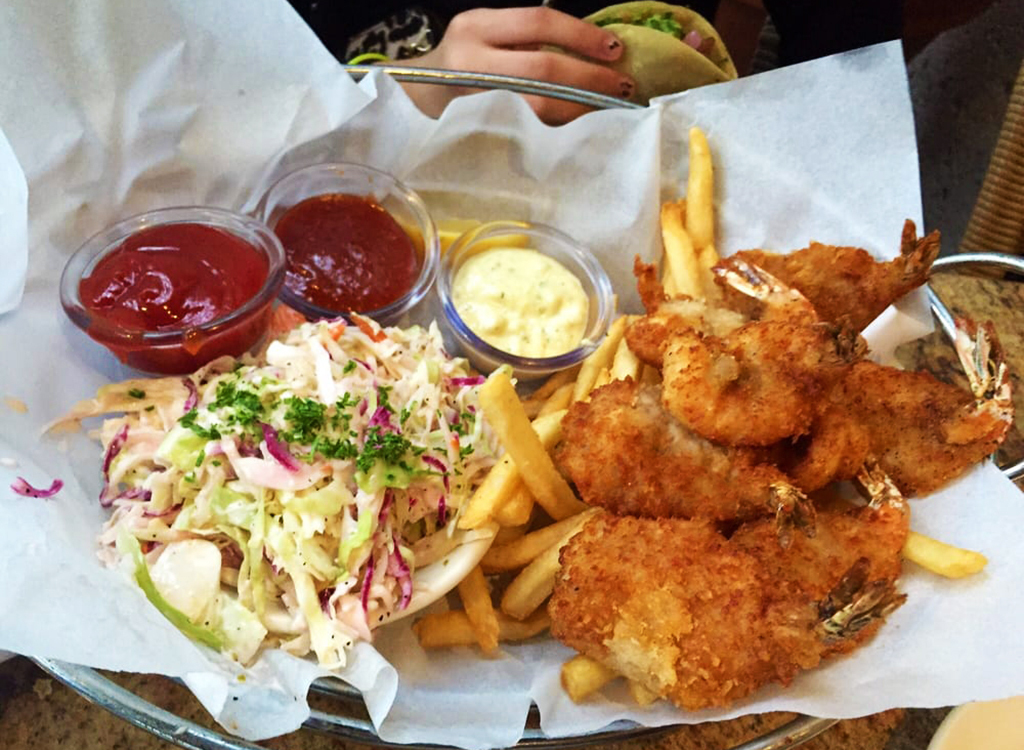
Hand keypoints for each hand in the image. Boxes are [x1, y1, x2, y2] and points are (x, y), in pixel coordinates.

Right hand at [393, 7, 633, 123]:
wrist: (416, 101)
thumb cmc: (463, 66)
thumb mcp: (486, 38)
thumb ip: (527, 40)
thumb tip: (594, 53)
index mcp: (475, 27)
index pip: (539, 21)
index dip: (581, 35)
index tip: (615, 49)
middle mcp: (470, 61)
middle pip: (543, 69)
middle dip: (590, 78)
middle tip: (623, 87)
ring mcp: (473, 100)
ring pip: (539, 106)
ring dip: (581, 108)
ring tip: (610, 107)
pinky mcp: (478, 131)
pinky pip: (529, 129)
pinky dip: (561, 127)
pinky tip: (583, 126)